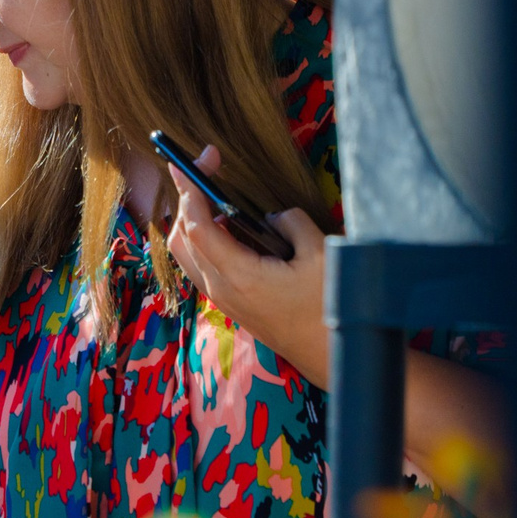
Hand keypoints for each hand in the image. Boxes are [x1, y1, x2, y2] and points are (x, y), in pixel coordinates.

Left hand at [163, 144, 329, 387]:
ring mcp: (223, 299)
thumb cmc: (330, 308)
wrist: (334, 357)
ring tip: (211, 190)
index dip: (191, 187)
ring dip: (192, 218)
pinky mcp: (232, 303)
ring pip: (188, 253)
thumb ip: (291, 223)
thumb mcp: (319, 254)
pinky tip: (226, 224)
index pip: (196, 225)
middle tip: (206, 168)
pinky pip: (203, 264)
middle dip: (187, 198)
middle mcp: (220, 289)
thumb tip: (271, 217)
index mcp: (237, 276)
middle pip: (181, 237)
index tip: (196, 159)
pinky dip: (203, 238)